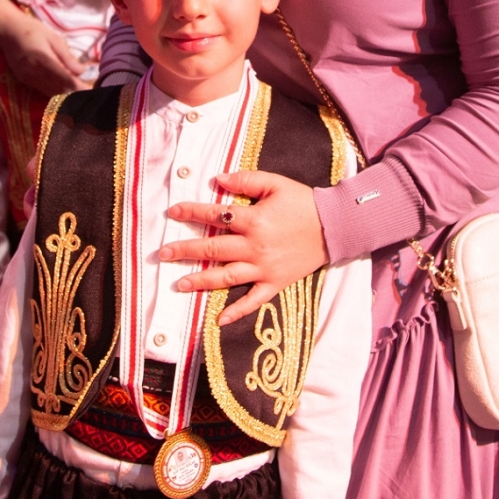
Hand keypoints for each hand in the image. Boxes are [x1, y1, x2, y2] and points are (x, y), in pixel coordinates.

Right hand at [0, 13, 85, 97]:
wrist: (8, 31)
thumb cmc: (32, 30)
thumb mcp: (53, 38)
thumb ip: (67, 57)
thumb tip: (82, 71)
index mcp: (43, 59)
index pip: (64, 78)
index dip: (78, 87)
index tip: (89, 91)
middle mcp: (34, 73)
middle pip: (58, 89)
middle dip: (74, 93)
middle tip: (89, 95)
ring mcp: (28, 79)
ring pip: (51, 93)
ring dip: (65, 95)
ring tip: (79, 94)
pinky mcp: (24, 82)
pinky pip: (43, 91)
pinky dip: (55, 92)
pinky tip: (64, 91)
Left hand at [158, 170, 326, 325]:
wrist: (335, 227)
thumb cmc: (304, 202)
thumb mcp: (276, 184)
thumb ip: (246, 179)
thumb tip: (218, 178)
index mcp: (254, 220)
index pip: (215, 215)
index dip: (192, 212)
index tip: (173, 212)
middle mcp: (255, 246)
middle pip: (213, 248)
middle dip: (186, 250)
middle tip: (163, 254)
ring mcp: (264, 268)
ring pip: (226, 276)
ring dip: (201, 280)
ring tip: (179, 284)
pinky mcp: (275, 283)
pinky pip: (253, 300)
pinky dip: (237, 311)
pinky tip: (219, 320)